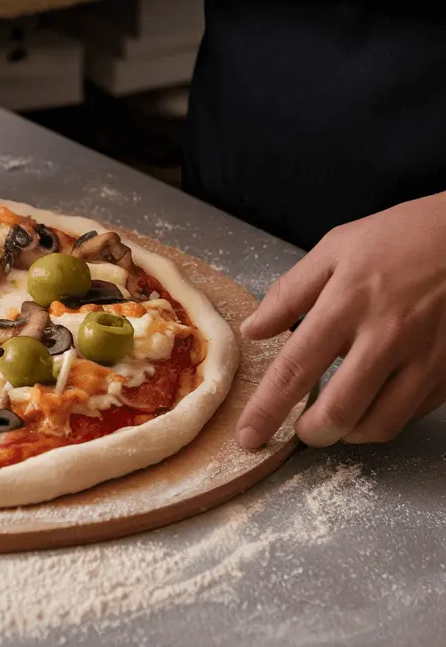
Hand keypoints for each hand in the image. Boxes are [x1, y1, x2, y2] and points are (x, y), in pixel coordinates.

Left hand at [237, 194, 445, 448]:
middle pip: (339, 411)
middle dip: (311, 433)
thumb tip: (252, 330)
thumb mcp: (335, 249)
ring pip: (380, 425)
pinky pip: (412, 413)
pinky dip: (386, 417)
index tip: (248, 436)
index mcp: (346, 304)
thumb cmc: (401, 237)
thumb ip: (289, 293)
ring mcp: (425, 358)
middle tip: (300, 429)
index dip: (267, 410)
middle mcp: (386, 337)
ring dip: (349, 433)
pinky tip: (373, 400)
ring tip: (335, 419)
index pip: (295, 369)